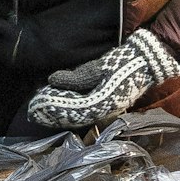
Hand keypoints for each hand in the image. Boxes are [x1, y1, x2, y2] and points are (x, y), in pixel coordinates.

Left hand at [22, 29, 179, 133]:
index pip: (73, 111)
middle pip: (73, 118)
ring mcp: (106, 110)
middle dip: (52, 114)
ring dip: (59, 114)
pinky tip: (58, 105)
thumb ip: (75, 76)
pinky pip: (84, 112)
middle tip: (33, 111)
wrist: (147, 62)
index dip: (54, 109)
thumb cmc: (124, 63)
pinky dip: (69, 110)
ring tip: (40, 109)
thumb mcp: (98, 66)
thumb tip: (52, 80)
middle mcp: (104, 111)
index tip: (37, 105)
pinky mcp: (106, 105)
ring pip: (77, 117)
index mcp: (103, 103)